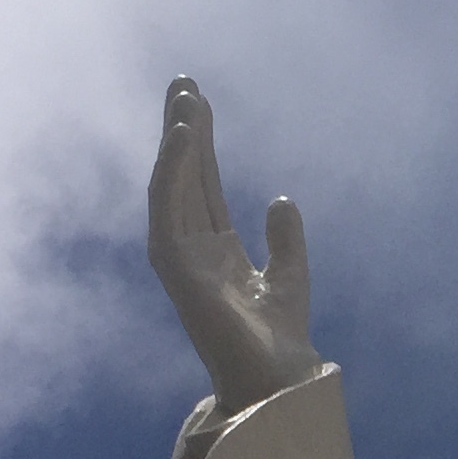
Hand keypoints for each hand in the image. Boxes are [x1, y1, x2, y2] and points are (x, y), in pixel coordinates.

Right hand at [147, 76, 326, 417]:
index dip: (201, 144)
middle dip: (184, 130)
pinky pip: (167, 210)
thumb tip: (279, 199)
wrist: (278, 376)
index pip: (203, 184)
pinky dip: (172, 172)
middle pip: (185, 177)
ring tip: (186, 100)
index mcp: (216, 251)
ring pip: (172, 186)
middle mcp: (192, 250)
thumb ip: (285, 239)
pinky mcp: (175, 268)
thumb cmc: (280, 338)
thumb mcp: (290, 275)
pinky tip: (185, 138)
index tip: (199, 102)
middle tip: (183, 82)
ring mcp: (180, 258)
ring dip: (177, 143)